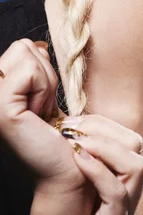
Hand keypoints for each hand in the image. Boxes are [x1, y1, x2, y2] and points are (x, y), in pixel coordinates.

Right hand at [0, 38, 90, 193]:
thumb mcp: (40, 92)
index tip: (39, 100)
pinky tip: (39, 115)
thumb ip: (33, 68)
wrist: (64, 169)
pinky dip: (44, 89)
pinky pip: (31, 72)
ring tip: (40, 112)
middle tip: (41, 107)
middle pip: (22, 46)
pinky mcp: (1, 110)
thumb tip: (37, 45)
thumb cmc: (56, 133)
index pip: (20, 47)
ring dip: (45, 83)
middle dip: (43, 74)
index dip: (40, 68)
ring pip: (26, 54)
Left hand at [60, 114, 142, 214]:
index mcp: (127, 171)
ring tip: (76, 143)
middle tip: (71, 128)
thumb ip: (91, 159)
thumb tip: (70, 130)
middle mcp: (133, 184)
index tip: (73, 121)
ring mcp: (129, 203)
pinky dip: (98, 171)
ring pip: (134, 165)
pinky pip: (116, 192)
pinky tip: (78, 160)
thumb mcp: (92, 184)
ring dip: (104, 148)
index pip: (125, 135)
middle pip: (134, 143)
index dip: (101, 123)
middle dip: (102, 129)